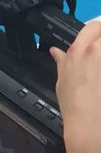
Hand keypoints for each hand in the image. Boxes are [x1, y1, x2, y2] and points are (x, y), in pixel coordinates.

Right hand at [51, 20, 100, 152]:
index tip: (96, 39)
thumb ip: (62, 62)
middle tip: (99, 54)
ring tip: (99, 70)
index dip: (96, 31)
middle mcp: (98, 52)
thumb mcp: (62, 81)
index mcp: (80, 50)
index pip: (94, 26)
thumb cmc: (75, 106)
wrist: (92, 126)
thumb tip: (57, 52)